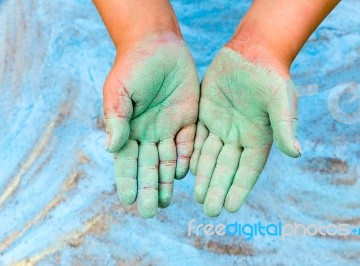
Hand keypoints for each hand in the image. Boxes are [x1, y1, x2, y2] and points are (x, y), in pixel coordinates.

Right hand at [104, 32, 198, 216]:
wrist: (159, 45)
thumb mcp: (119, 90)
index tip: (127, 200)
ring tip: (167, 201)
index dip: (127, 180)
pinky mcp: (189, 120)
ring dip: (167, 181)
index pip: (126, 162)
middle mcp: (149, 134)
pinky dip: (187, 158)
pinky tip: (185, 173)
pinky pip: (189, 143)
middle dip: (148, 189)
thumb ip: (117, 118)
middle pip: (148, 167)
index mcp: (129, 129)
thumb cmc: (133, 66)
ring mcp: (169, 129)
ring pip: (169, 161)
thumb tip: (112, 148)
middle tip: (150, 211)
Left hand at [190, 47, 299, 216]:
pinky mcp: (206, 114)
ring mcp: (221, 126)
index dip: (239, 188)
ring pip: (210, 157)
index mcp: (259, 138)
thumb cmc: (271, 75)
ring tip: (197, 196)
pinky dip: (192, 154)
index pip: (248, 169)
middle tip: (209, 210)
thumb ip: (285, 126)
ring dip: (204, 176)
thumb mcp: (280, 100)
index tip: (230, 207)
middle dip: (218, 188)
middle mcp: (239, 136)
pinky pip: (197, 138)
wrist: (252, 51)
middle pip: (227, 168)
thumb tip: (296, 153)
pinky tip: (186, 170)